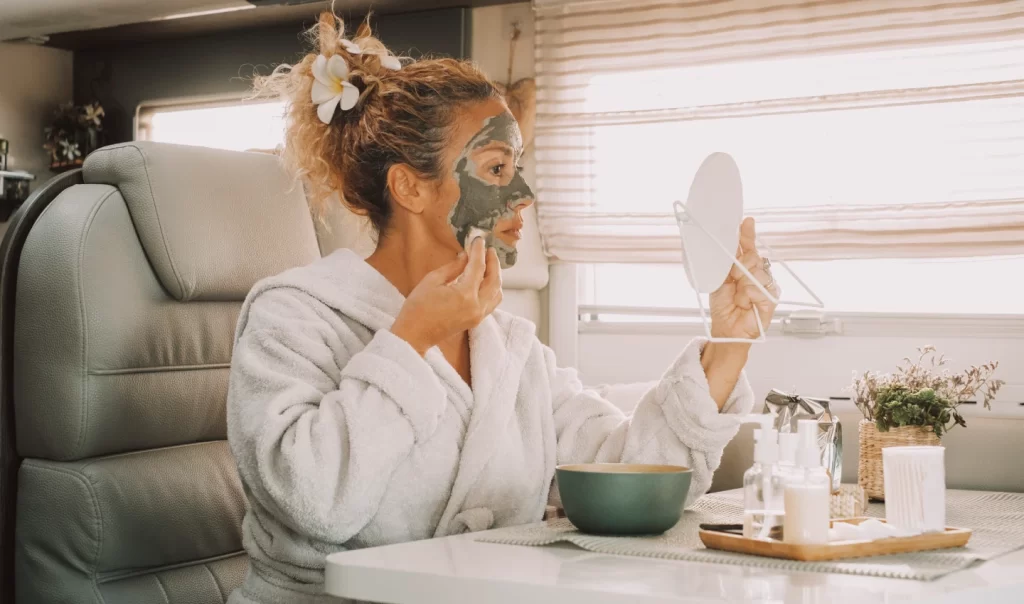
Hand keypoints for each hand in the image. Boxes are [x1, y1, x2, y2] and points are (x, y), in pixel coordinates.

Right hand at [391, 237, 502, 354]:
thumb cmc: (418, 308)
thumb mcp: (432, 281)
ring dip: (495, 276)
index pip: (478, 267)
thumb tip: (465, 256)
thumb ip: (453, 267)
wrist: (415, 335)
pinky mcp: (476, 321)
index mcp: (465, 295)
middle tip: (488, 250)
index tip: (478, 239)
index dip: (478, 251)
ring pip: (497, 292)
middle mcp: (477, 306)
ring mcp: (478, 315)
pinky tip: (485, 280)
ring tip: (489, 263)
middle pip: (494, 279)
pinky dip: (493, 289)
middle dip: (493, 262)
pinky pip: (492, 302)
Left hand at [708, 217, 779, 340]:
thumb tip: (728, 247)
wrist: (726, 327)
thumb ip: (726, 263)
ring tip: (738, 296)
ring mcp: (765, 284)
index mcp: (742, 267)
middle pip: (753, 257)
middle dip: (740, 266)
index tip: (746, 222)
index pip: (747, 246)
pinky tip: (746, 302)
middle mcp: (755, 273)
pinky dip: (749, 295)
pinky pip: (761, 288)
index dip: (747, 234)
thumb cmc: (723, 306)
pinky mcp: (771, 298)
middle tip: (732, 278)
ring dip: (744, 284)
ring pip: (758, 272)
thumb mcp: (720, 280)